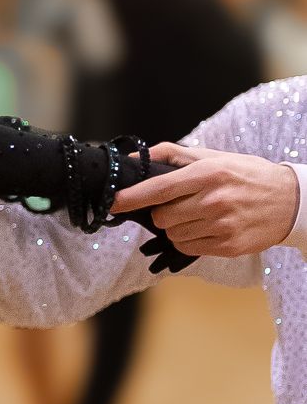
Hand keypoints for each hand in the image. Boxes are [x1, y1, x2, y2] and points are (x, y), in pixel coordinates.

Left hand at [111, 141, 300, 257]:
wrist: (289, 201)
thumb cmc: (247, 175)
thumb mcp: (215, 157)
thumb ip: (175, 155)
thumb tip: (139, 157)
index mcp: (208, 174)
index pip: (159, 188)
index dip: (131, 197)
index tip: (113, 202)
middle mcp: (214, 200)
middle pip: (162, 216)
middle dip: (163, 213)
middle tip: (181, 205)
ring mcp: (221, 226)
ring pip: (173, 235)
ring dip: (176, 228)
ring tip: (198, 216)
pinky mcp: (227, 246)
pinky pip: (189, 248)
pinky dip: (190, 240)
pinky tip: (207, 229)